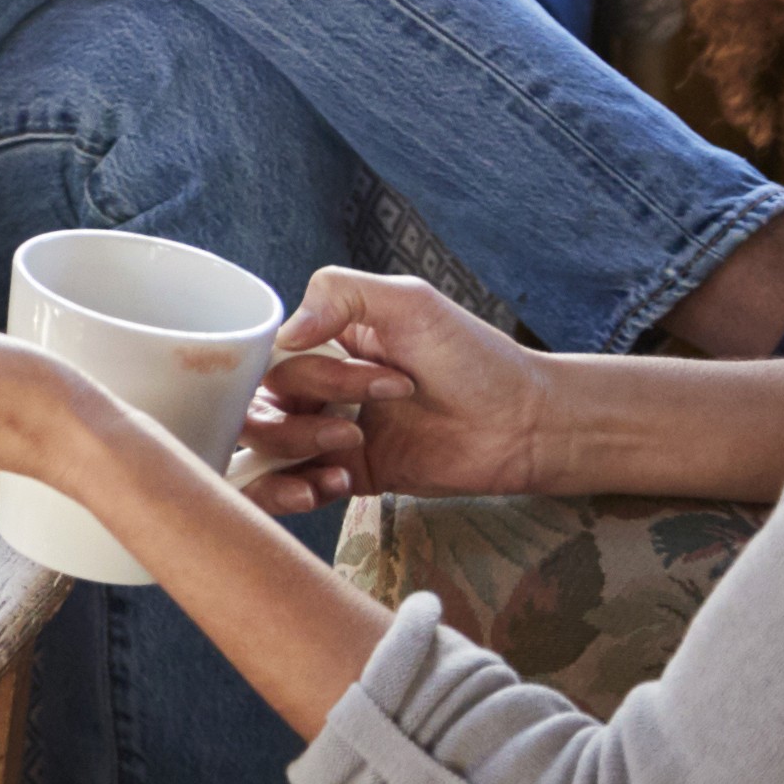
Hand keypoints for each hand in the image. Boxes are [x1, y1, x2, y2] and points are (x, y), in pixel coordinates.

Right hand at [242, 267, 557, 515]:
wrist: (525, 425)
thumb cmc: (475, 357)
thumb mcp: (409, 302)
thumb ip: (339, 294)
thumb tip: (283, 334)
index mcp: (327, 341)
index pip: (264, 358)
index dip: (290, 373)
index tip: (338, 375)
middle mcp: (322, 387)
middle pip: (257, 406)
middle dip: (295, 419)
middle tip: (353, 423)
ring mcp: (334, 433)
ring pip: (265, 449)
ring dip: (294, 452)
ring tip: (347, 454)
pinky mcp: (352, 474)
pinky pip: (294, 486)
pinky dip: (296, 490)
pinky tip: (338, 481)